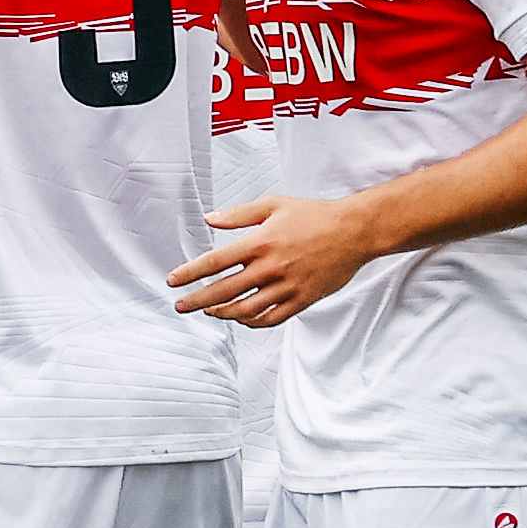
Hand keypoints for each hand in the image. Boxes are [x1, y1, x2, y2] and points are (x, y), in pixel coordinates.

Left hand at [170, 190, 378, 326]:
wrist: (354, 231)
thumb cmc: (314, 215)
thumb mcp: (274, 204)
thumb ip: (239, 214)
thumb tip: (210, 219)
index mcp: (260, 243)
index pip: (215, 262)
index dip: (190, 273)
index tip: (173, 281)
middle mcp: (271, 268)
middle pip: (224, 291)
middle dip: (197, 301)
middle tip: (181, 306)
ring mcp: (287, 287)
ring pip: (246, 310)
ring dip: (223, 313)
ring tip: (209, 311)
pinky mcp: (302, 300)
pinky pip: (271, 319)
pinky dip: (252, 322)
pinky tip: (241, 319)